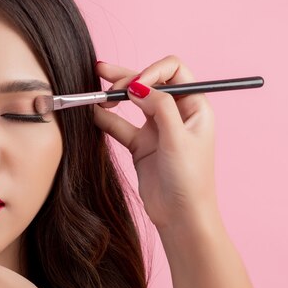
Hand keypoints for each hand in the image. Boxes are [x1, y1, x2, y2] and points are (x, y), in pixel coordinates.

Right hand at [93, 56, 218, 232]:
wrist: (181, 216)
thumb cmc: (190, 180)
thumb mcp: (177, 139)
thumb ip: (160, 107)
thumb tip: (137, 85)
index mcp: (194, 106)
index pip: (173, 71)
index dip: (153, 72)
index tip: (136, 86)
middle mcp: (176, 113)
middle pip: (149, 82)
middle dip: (127, 77)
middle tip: (104, 77)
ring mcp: (157, 128)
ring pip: (133, 102)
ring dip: (115, 94)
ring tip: (96, 92)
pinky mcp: (141, 144)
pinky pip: (121, 125)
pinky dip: (106, 118)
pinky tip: (93, 113)